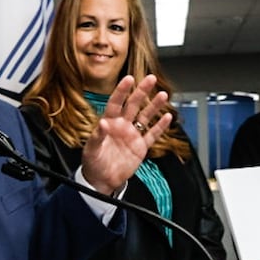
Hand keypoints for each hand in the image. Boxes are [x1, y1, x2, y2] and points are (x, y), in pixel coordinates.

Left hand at [80, 74, 173, 195]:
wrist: (102, 180)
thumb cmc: (93, 163)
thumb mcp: (91, 149)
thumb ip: (98, 136)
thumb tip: (102, 123)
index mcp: (109, 123)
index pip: (116, 103)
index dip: (122, 91)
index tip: (128, 79)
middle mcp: (122, 126)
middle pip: (134, 105)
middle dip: (142, 91)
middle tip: (151, 79)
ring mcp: (132, 135)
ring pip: (145, 117)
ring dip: (154, 106)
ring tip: (163, 94)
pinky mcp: (140, 147)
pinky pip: (152, 135)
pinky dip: (160, 126)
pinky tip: (167, 116)